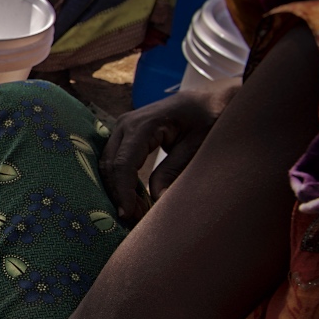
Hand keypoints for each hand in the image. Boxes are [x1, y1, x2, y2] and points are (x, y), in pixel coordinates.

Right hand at [100, 80, 238, 221]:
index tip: (129, 215)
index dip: (123, 192)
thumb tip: (155, 201)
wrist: (210, 99)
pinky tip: (132, 197)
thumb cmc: (208, 118)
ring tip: (134, 211)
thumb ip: (173, 172)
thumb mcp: (196, 147)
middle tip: (132, 219)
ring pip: (107, 164)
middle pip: (109, 165)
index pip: (123, 164)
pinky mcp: (126, 135)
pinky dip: (120, 180)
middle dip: (118, 194)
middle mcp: (125, 124)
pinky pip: (115, 160)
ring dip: (117, 189)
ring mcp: (122, 128)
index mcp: (142, 124)